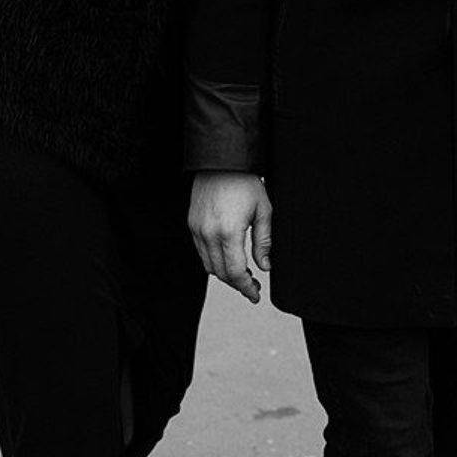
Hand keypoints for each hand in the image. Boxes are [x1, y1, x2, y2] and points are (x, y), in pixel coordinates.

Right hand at [188, 171, 271, 303]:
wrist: (222, 161)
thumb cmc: (245, 183)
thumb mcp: (263, 210)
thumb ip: (263, 241)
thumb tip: (265, 267)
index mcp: (229, 232)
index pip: (236, 272)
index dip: (246, 288)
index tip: (255, 295)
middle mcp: (209, 233)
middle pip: (221, 273)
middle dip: (237, 284)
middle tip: (252, 286)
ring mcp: (198, 229)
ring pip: (208, 265)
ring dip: (224, 274)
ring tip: (242, 273)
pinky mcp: (192, 223)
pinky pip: (201, 251)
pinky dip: (213, 260)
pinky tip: (227, 257)